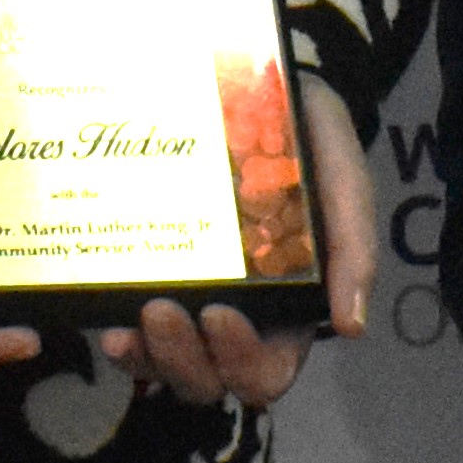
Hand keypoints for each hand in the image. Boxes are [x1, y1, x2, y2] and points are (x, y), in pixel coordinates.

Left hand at [105, 77, 371, 410]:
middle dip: (183, 360)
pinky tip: (109, 320)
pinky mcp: (148, 278)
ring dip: (147, 357)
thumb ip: (353, 246)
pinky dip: (122, 341)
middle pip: (208, 378)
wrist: (259, 83)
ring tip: (128, 325)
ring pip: (164, 366)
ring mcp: (189, 301)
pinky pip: (132, 333)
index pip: (266, 369)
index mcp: (288, 308)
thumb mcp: (342, 182)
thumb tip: (352, 326)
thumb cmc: (309, 142)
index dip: (242, 360)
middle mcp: (237, 316)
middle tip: (162, 310)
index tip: (220, 314)